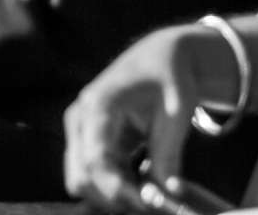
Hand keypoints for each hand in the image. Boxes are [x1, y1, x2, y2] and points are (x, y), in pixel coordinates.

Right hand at [63, 24, 232, 212]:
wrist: (160, 56)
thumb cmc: (170, 75)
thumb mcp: (177, 110)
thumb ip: (169, 151)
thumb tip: (169, 193)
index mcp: (97, 105)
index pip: (93, 159)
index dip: (118, 190)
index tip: (150, 204)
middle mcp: (80, 119)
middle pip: (80, 175)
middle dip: (114, 197)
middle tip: (152, 204)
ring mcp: (82, 130)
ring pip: (84, 180)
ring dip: (115, 196)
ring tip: (152, 194)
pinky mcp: (91, 140)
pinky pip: (96, 176)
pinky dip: (118, 188)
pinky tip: (145, 184)